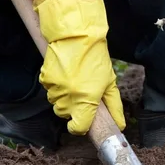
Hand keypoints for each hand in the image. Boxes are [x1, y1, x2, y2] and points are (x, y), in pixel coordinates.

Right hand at [33, 0, 125, 134]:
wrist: (77, 36)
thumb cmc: (96, 59)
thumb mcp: (110, 83)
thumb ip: (115, 107)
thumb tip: (120, 125)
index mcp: (86, 100)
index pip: (78, 128)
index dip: (80, 127)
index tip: (82, 122)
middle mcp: (68, 97)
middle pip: (65, 116)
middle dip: (73, 110)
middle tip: (82, 95)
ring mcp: (55, 88)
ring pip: (56, 104)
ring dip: (64, 98)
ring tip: (74, 82)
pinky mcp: (45, 79)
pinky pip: (50, 91)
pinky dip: (56, 87)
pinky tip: (65, 75)